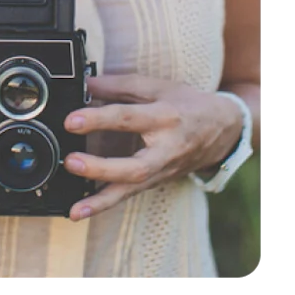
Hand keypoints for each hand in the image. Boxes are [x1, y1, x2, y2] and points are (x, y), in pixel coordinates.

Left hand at [61, 74, 244, 221]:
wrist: (223, 129)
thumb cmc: (187, 104)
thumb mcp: (157, 86)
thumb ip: (119, 85)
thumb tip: (85, 84)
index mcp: (165, 117)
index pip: (128, 118)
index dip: (98, 119)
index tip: (71, 121)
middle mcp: (166, 149)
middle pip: (135, 166)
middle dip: (101, 167)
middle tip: (71, 162)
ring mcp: (163, 170)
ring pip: (133, 189)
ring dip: (101, 201)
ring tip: (75, 209)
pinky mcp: (158, 181)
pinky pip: (131, 195)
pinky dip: (106, 204)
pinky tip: (82, 210)